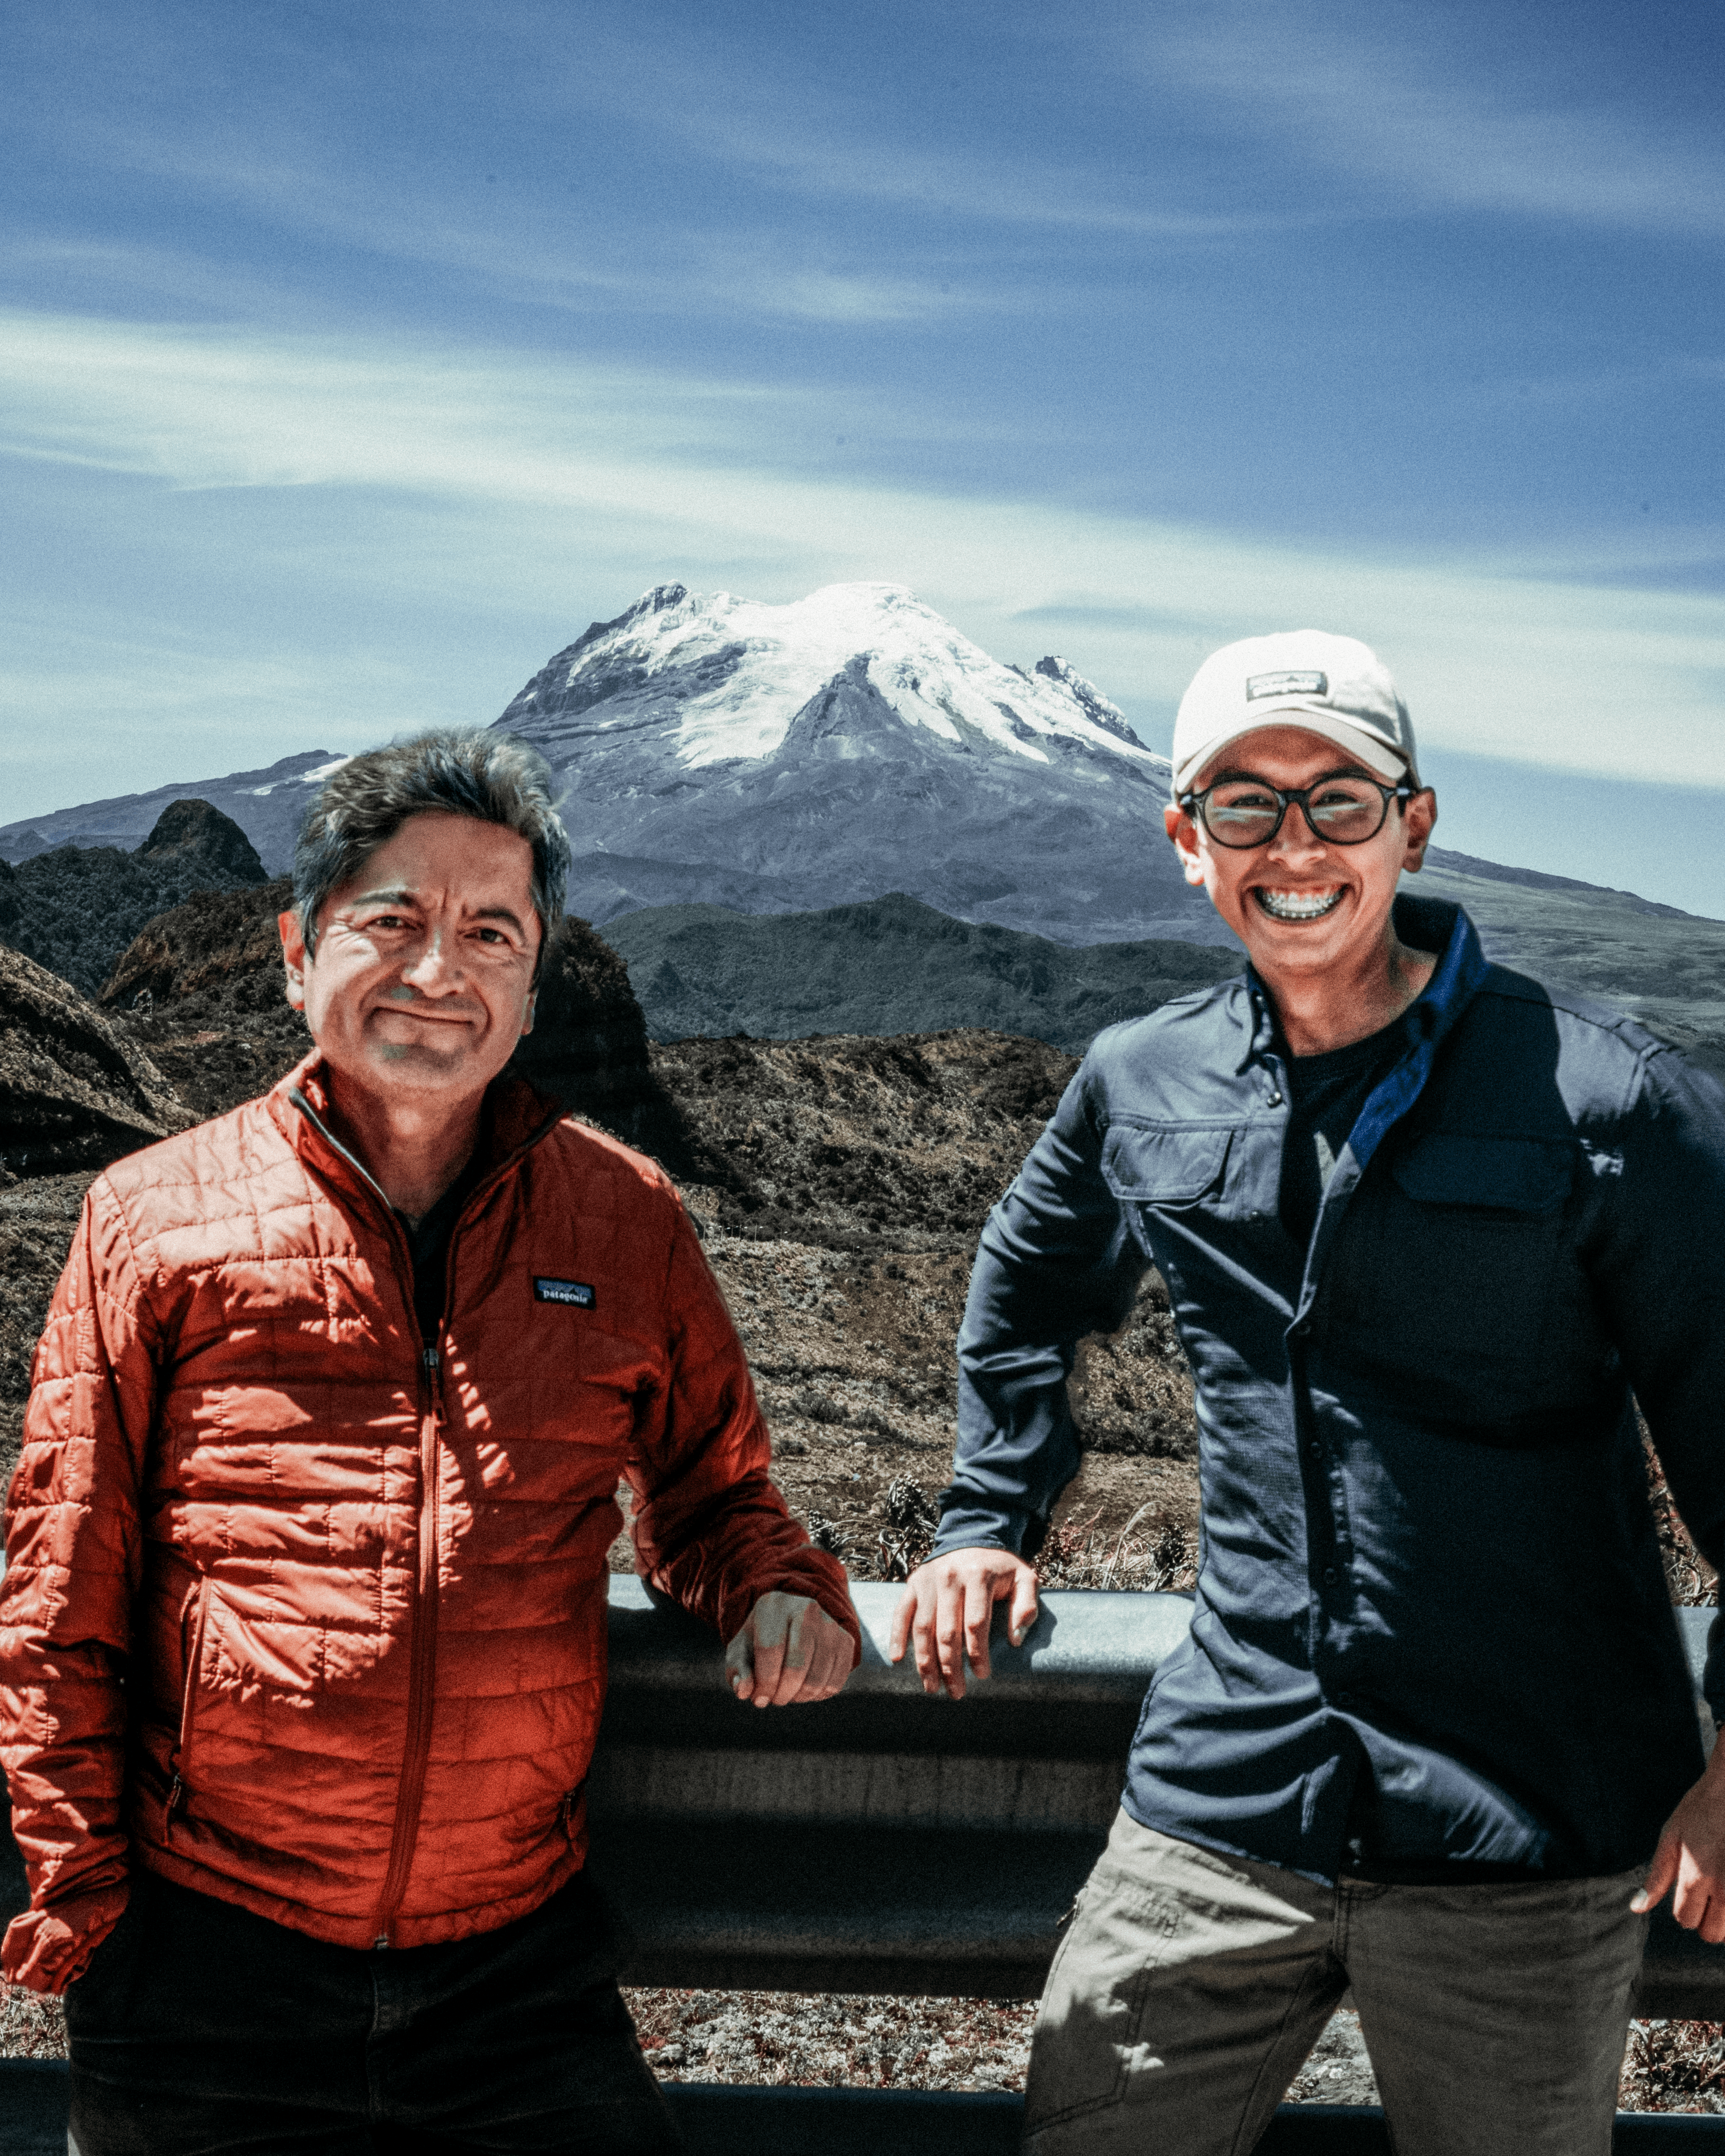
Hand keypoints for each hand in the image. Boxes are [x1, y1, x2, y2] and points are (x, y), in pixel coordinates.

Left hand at [726, 1592, 855, 1707]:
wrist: (793, 1618)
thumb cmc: (762, 1638)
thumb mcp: (742, 1649)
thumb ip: (737, 1671)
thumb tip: (744, 1691)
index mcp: (774, 1605)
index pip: (770, 1651)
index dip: (762, 1683)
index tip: (757, 1697)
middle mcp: (806, 1609)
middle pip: (795, 1668)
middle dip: (781, 1694)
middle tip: (774, 1698)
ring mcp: (830, 1625)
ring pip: (816, 1680)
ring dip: (799, 1698)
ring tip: (788, 1693)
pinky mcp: (846, 1641)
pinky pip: (835, 1684)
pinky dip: (818, 1696)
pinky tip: (805, 1689)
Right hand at [888, 1546, 1038, 1700]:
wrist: (973, 1535)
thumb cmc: (1001, 1566)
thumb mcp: (1025, 1578)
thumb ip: (1027, 1606)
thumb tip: (1016, 1640)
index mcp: (978, 1576)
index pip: (976, 1623)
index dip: (978, 1653)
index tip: (982, 1675)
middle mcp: (950, 1577)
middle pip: (947, 1631)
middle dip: (951, 1666)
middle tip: (956, 1693)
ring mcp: (928, 1580)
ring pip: (923, 1627)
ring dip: (925, 1661)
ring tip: (931, 1687)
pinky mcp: (914, 1583)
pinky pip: (902, 1612)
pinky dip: (897, 1635)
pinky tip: (897, 1659)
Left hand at [1632, 1747, 1724, 1939]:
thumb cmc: (1701, 1810)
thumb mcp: (1671, 1836)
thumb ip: (1657, 1876)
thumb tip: (1636, 1908)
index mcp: (1695, 1877)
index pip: (1685, 1919)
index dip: (1684, 1907)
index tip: (1689, 1889)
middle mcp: (1724, 1889)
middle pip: (1710, 1933)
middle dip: (1705, 1918)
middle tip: (1707, 1891)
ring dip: (1723, 1917)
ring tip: (1720, 1888)